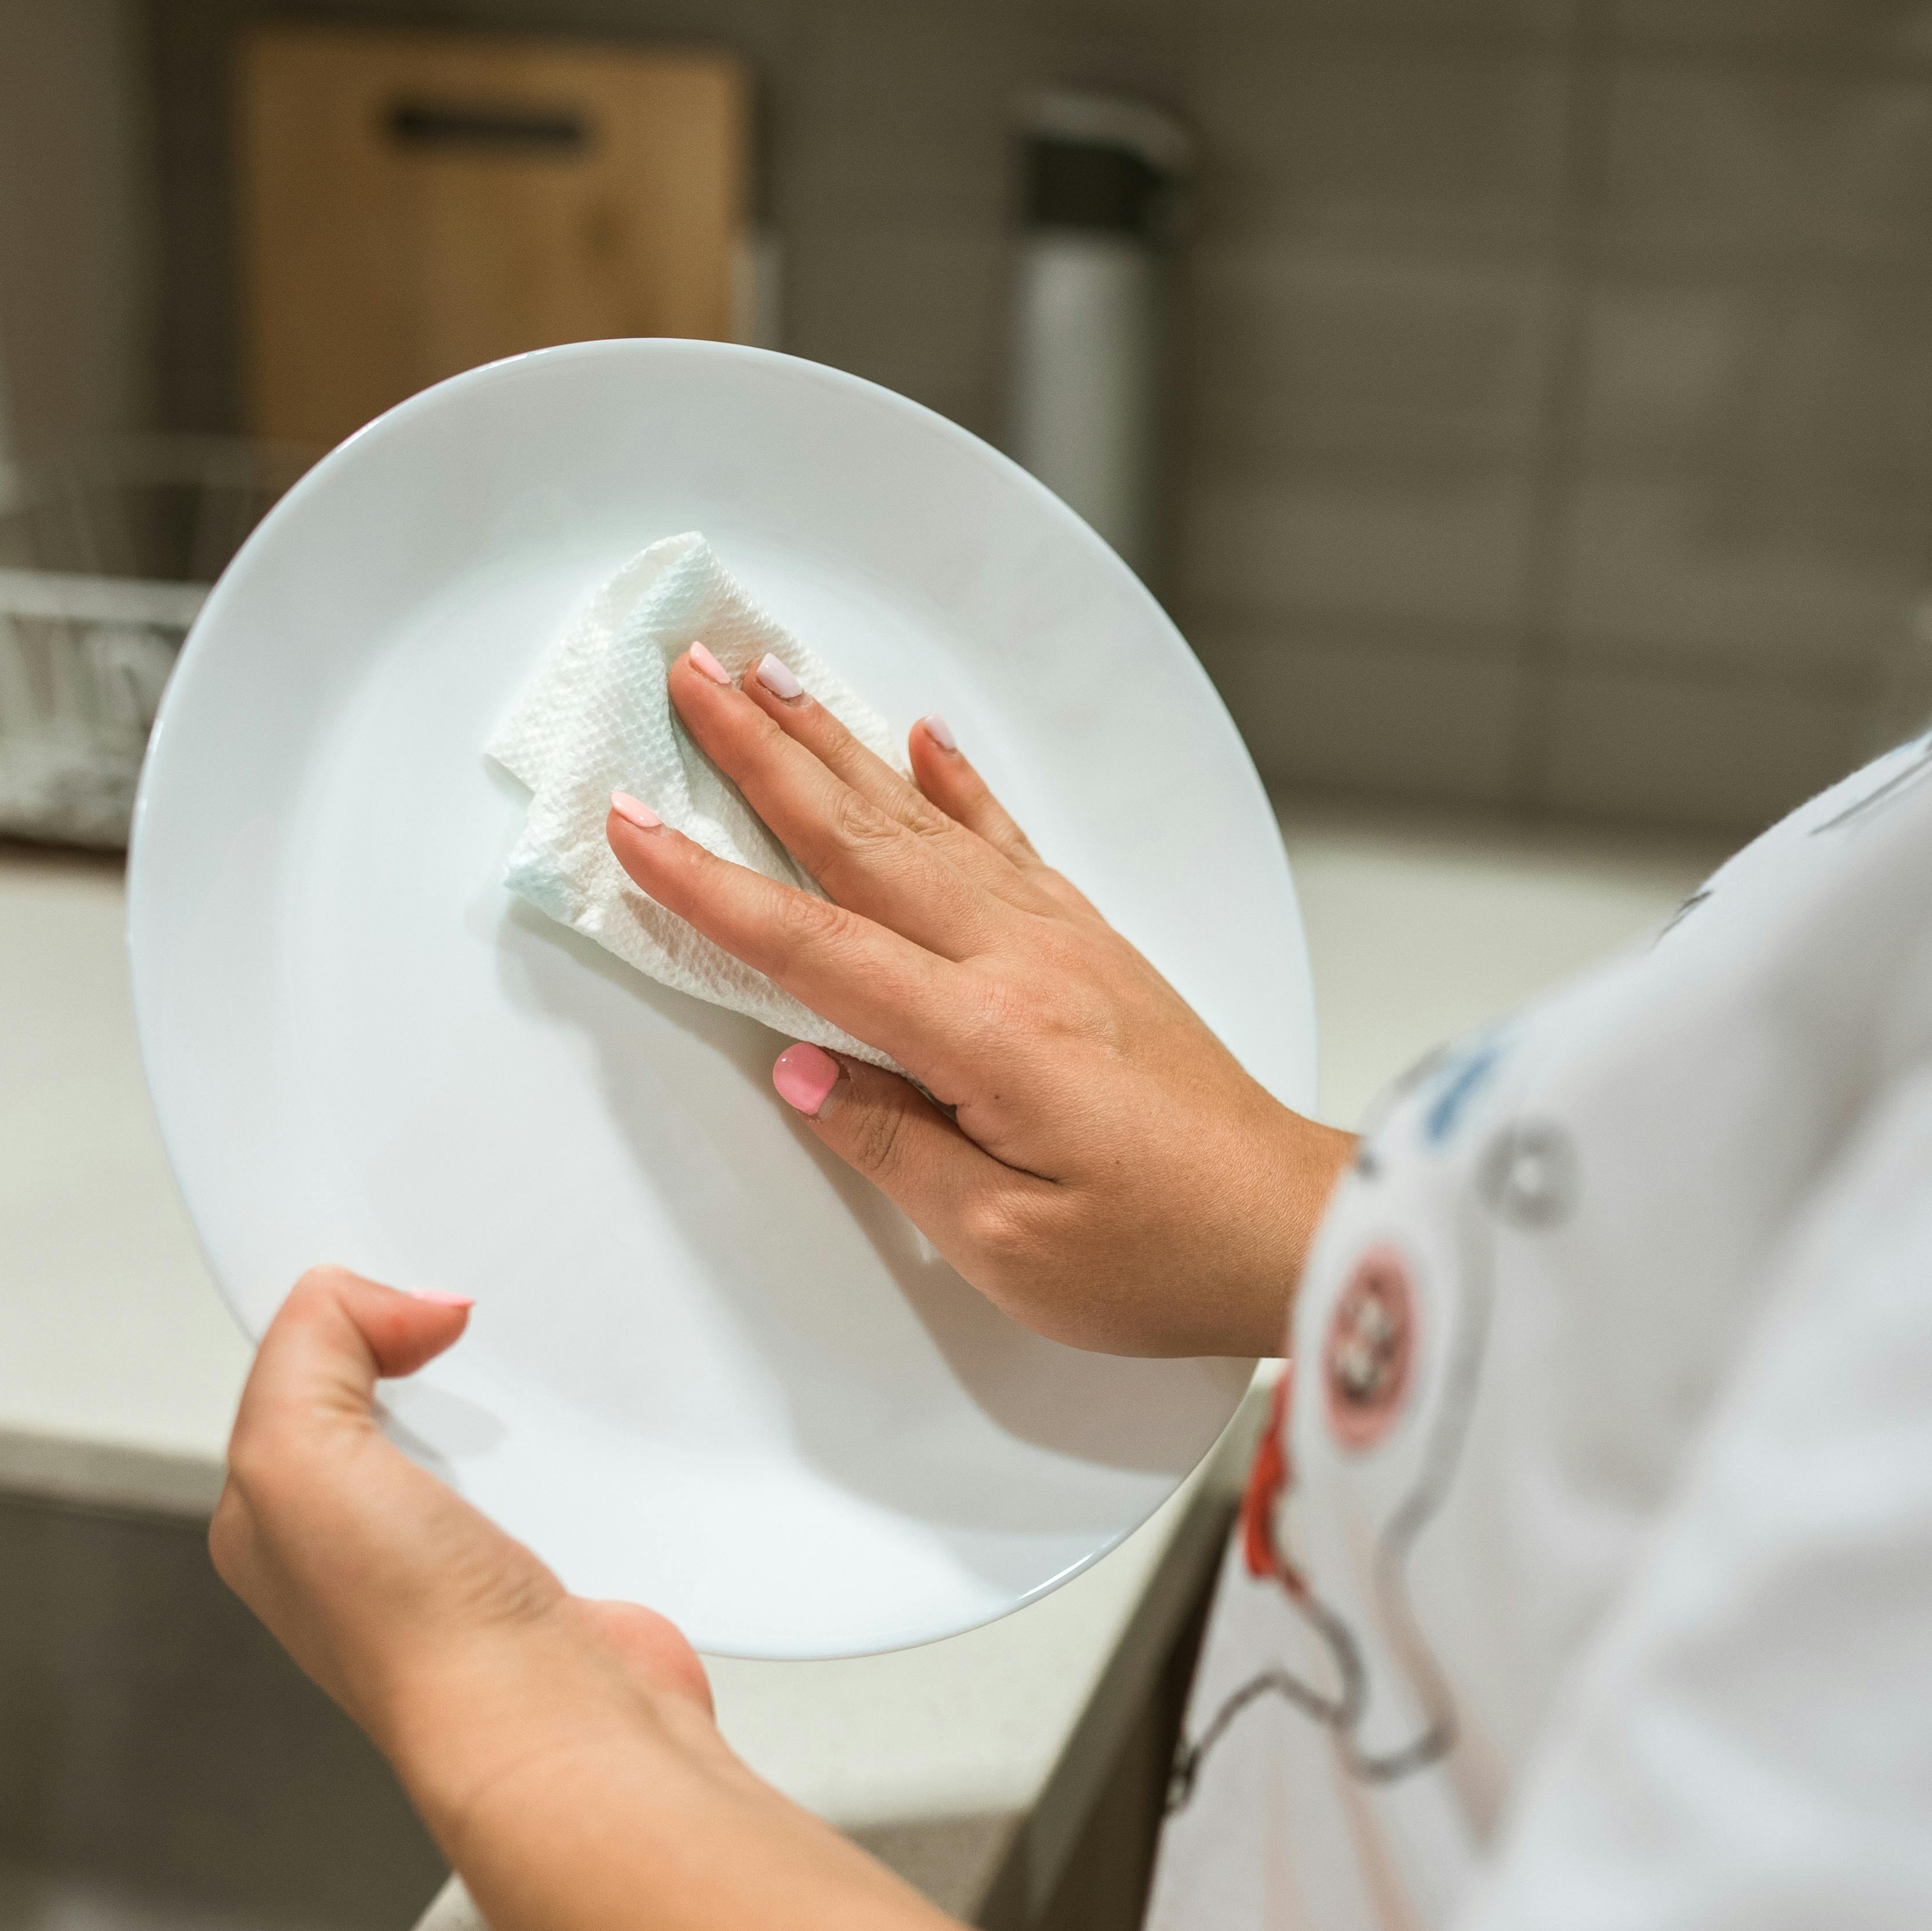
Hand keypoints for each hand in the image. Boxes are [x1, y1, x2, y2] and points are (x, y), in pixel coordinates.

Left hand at [208, 1267, 713, 1820]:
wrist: (558, 1730)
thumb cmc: (423, 1635)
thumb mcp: (294, 1449)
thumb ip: (313, 1343)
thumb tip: (401, 1307)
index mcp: (271, 1527)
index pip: (289, 1379)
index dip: (338, 1320)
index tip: (393, 1303)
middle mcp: (357, 1555)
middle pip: (380, 1400)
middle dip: (418, 1353)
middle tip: (449, 1338)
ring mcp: (455, 1568)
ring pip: (467, 1436)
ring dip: (499, 1405)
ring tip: (508, 1397)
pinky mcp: (543, 1576)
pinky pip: (546, 1479)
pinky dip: (563, 1451)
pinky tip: (564, 1453)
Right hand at [606, 643, 1352, 1360]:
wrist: (1297, 1230)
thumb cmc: (1164, 1255)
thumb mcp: (1006, 1244)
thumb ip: (895, 1148)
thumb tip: (804, 1068)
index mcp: (988, 1038)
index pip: (815, 947)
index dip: (711, 887)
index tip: (634, 823)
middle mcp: (1024, 963)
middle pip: (863, 842)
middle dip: (764, 754)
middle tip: (689, 675)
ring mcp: (1065, 943)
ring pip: (926, 822)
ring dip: (842, 747)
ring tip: (772, 677)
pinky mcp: (1096, 948)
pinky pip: (1009, 843)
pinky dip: (960, 786)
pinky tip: (926, 740)